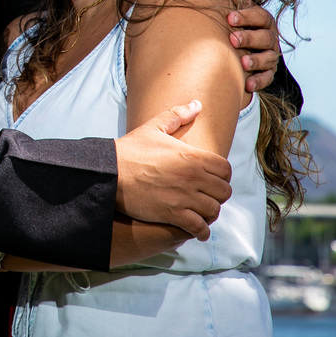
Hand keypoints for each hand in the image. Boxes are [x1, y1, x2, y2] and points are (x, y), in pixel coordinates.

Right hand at [114, 100, 231, 241]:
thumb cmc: (130, 150)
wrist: (109, 172)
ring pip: (213, 210)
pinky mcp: (172, 214)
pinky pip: (198, 227)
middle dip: (218, 194)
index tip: (214, 179)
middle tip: (208, 196)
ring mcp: (184, 197)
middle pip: (223, 191)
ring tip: (203, 213)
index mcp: (192, 156)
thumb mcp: (154, 127)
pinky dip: (201, 232)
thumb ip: (178, 115)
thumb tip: (197, 104)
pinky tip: (198, 231)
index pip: (225, 169)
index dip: (222, 175)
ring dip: (210, 213)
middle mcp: (193, 177)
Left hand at [225, 0, 280, 92]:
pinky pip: (267, 78)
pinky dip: (258, 81)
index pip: (261, 16)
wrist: (244, 48)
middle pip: (266, 37)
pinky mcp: (268, 73)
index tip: (230, 17)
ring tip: (242, 63)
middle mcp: (271, 39)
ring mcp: (271, 56)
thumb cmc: (239, 26)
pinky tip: (247, 84)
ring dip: (256, 60)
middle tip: (233, 39)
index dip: (246, 16)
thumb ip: (237, 0)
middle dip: (250, 38)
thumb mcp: (240, 11)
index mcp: (264, 22)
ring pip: (269, 58)